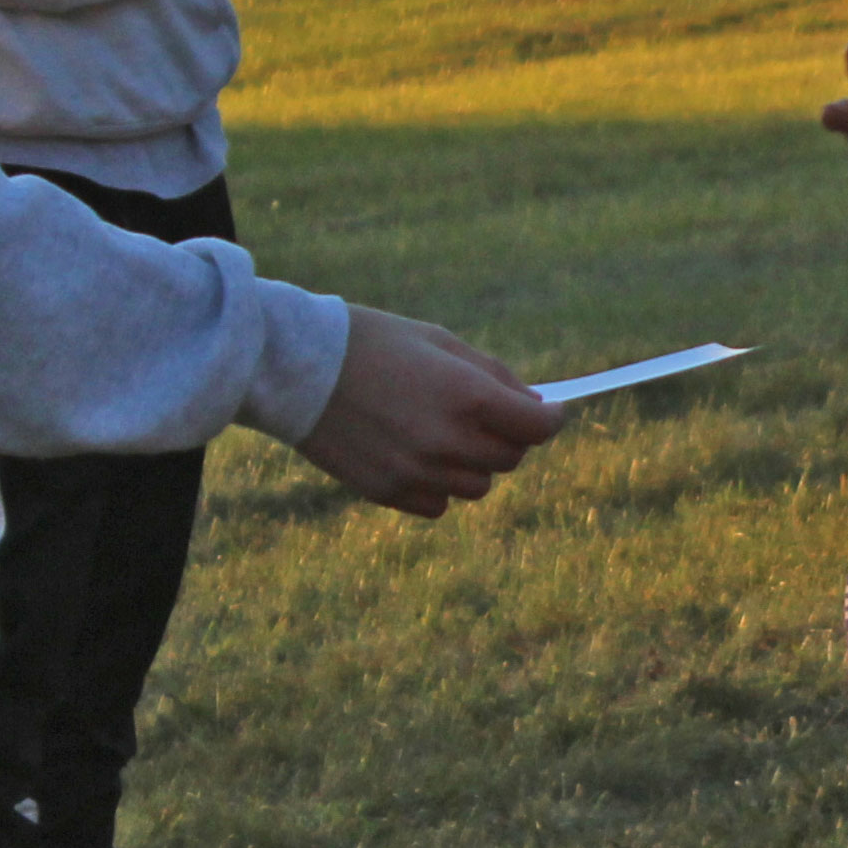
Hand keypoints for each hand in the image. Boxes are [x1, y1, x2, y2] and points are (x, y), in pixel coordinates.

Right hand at [294, 308, 565, 515]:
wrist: (297, 366)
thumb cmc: (373, 342)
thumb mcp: (441, 342)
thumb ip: (494, 377)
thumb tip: (534, 408)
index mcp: (467, 396)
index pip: (538, 428)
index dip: (551, 419)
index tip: (550, 412)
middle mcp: (448, 441)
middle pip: (510, 459)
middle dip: (509, 437)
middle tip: (488, 415)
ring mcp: (417, 472)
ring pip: (477, 487)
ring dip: (474, 463)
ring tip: (442, 432)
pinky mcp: (388, 493)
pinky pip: (438, 504)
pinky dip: (439, 485)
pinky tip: (416, 454)